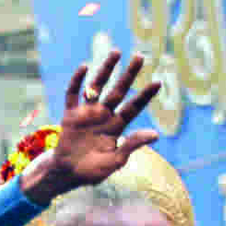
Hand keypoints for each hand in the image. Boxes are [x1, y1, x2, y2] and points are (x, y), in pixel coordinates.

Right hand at [23, 49, 161, 202]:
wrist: (67, 173)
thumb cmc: (93, 170)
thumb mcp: (115, 161)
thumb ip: (132, 145)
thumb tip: (156, 134)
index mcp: (117, 126)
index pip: (134, 107)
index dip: (145, 95)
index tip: (158, 82)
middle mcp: (104, 115)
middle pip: (119, 91)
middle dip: (130, 74)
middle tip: (140, 56)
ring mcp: (87, 113)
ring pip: (98, 86)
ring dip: (107, 69)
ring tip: (116, 52)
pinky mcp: (71, 115)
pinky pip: (73, 94)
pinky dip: (77, 81)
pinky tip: (84, 67)